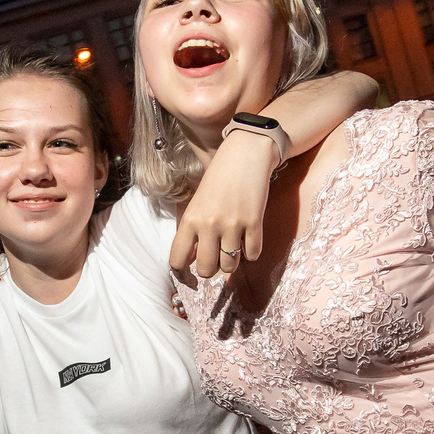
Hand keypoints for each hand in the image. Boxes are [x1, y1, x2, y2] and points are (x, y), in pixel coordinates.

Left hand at [170, 129, 279, 279]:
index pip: (178, 260)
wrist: (245, 154)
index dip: (183, 276)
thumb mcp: (197, 203)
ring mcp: (233, 224)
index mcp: (190, 219)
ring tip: (232, 248)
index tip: (191, 279)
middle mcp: (209, 224)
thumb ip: (193, 232)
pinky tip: (248, 239)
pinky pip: (252, 254)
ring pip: (230, 265)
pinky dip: (250, 252)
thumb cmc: (219, 179)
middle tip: (216, 260)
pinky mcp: (255, 222)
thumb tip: (192, 263)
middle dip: (211, 270)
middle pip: (207, 270)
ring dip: (231, 262)